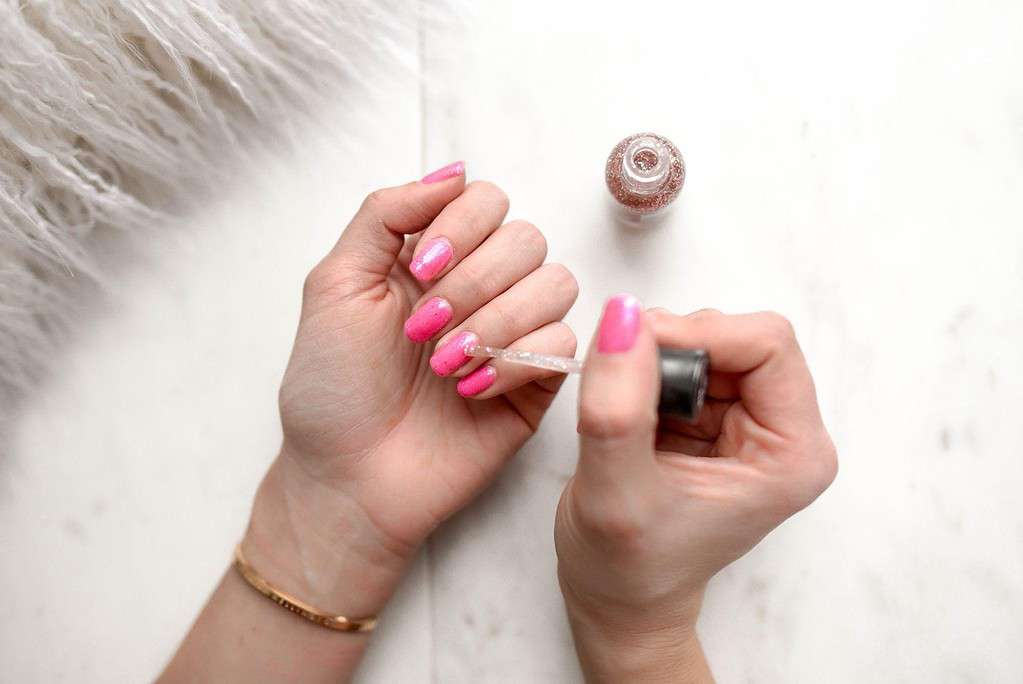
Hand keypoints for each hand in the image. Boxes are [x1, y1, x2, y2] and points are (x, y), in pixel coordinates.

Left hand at [246, 164, 577, 616]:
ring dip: (497, 320)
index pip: (487, 201)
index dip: (463, 226)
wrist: (347, 478)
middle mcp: (482, 288)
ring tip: (444, 365)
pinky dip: (516, 362)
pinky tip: (469, 390)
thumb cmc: (332, 389)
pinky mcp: (537, 383)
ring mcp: (514, 335)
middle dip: (475, 281)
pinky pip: (563, 345)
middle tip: (423, 329)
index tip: (420, 270)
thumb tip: (453, 170)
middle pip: (527, 238)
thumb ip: (386, 214)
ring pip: (557, 284)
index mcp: (435, 258)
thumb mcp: (336, 284)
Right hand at [554, 296, 836, 681]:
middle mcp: (783, 432)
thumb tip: (622, 318)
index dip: (699, 333)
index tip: (634, 349)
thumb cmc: (627, 569)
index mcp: (793, 454)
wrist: (617, 600)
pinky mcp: (714, 416)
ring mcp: (749, 422)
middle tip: (621, 389)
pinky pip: (681, 358)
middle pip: (738, 335)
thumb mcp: (615, 493)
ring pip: (706, 341)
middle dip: (671, 347)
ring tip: (622, 413)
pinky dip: (643, 369)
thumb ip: (619, 408)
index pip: (768, 344)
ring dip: (653, 359)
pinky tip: (627, 412)